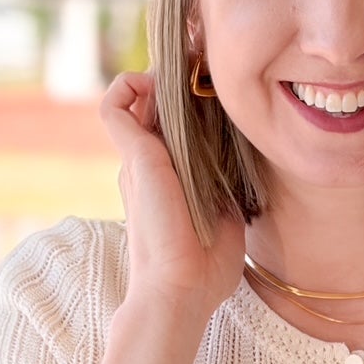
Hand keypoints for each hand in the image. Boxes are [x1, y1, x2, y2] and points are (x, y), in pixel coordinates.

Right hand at [99, 69, 244, 318]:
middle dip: (180, 84)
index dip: (189, 102)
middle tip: (208, 74)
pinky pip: (115, 104)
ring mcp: (137, 160)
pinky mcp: (134, 156)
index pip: (171, 125)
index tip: (217, 90)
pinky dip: (130, 84)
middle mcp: (147, 165)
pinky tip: (161, 85)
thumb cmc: (205, 267)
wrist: (181, 290)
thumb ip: (228, 186)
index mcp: (166, 180)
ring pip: (135, 98)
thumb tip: (248, 163)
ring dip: (159, 80)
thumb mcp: (226, 213)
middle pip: (153, 105)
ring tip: (190, 77)